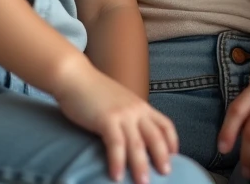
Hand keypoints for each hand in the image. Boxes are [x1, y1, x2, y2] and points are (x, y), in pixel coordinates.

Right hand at [56, 60, 178, 183]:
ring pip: (137, 144)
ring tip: (142, 182)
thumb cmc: (93, 91)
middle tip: (165, 174)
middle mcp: (136, 109)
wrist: (76, 77)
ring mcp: (122, 114)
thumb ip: (129, 116)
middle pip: (156, 136)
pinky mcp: (106, 119)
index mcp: (140, 105)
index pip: (165, 124)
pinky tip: (116, 176)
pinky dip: (117, 162)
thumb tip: (134, 135)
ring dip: (141, 165)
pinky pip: (116, 144)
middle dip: (162, 157)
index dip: (171, 141)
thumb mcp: (119, 102)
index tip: (174, 156)